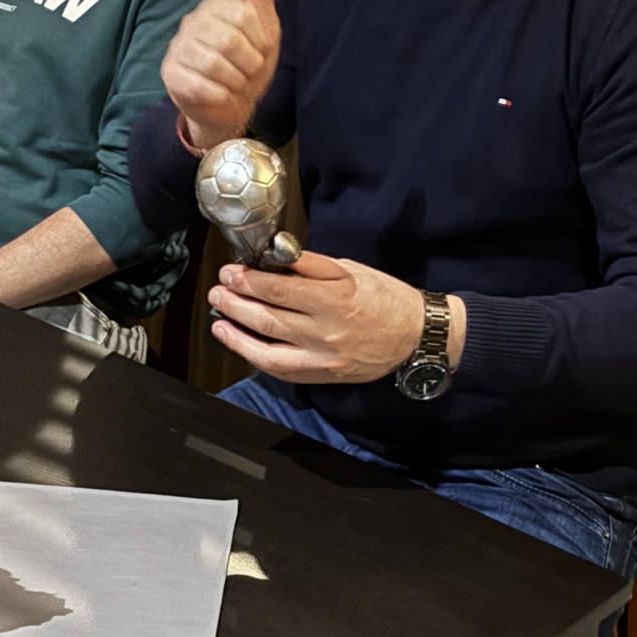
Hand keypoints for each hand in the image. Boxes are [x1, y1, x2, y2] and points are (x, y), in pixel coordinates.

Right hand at [162, 0, 281, 151]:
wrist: (230, 105)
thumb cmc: (246, 64)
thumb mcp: (264, 27)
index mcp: (214, 6)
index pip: (245, 15)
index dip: (259, 41)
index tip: (259, 51)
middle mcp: (191, 22)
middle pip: (230, 41)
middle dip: (248, 64)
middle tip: (247, 71)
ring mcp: (177, 48)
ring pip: (214, 64)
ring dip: (235, 81)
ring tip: (235, 82)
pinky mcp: (170, 74)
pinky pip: (199, 85)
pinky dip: (220, 95)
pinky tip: (222, 94)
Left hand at [208, 249, 462, 383]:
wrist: (415, 335)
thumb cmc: (386, 298)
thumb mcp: (350, 270)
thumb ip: (311, 267)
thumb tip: (273, 262)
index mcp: (335, 297)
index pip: (279, 289)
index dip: (248, 280)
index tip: (232, 272)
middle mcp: (327, 330)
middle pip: (268, 317)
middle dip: (236, 302)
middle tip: (220, 289)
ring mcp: (324, 357)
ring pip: (268, 348)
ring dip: (237, 332)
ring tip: (220, 317)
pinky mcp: (324, 374)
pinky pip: (281, 369)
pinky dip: (255, 357)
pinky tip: (240, 344)